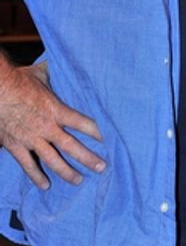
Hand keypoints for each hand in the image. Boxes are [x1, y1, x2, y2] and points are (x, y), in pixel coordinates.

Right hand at [0, 60, 104, 188]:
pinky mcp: (16, 146)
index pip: (83, 123)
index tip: (108, 140)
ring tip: (79, 180)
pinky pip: (28, 165)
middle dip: (88, 158)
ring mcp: (32, 139)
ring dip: (67, 172)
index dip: (97, 132)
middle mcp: (47, 128)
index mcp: (56, 110)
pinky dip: (37, 176)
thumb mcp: (42, 73)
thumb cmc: (19, 80)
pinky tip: (46, 185)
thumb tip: (66, 60)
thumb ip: (55, 73)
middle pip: (72, 147)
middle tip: (102, 167)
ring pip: (53, 160)